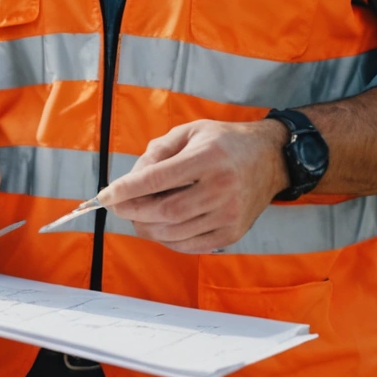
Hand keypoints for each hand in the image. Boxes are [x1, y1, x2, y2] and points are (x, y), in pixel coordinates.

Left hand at [101, 118, 288, 254]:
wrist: (270, 159)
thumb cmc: (223, 142)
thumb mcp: (189, 132)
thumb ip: (158, 151)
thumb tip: (130, 179)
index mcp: (208, 158)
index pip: (158, 179)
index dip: (127, 189)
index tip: (105, 194)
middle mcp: (221, 188)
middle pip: (165, 210)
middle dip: (132, 211)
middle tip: (116, 206)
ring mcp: (229, 214)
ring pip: (175, 231)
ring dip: (146, 227)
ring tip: (134, 217)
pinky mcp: (233, 233)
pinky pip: (191, 244)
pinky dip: (167, 240)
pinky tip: (157, 228)